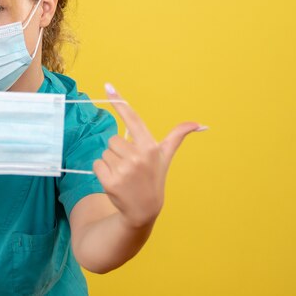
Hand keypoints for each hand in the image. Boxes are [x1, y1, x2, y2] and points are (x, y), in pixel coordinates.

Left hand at [92, 82, 207, 228]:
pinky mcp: (110, 181)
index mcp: (150, 146)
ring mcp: (123, 170)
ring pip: (104, 152)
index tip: (107, 85)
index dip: (119, 101)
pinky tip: (115, 180)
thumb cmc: (154, 177)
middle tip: (130, 164)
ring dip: (110, 161)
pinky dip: (102, 171)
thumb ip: (178, 136)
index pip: (132, 118)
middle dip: (119, 150)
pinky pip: (97, 163)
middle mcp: (137, 157)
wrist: (144, 209)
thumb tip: (199, 124)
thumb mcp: (165, 156)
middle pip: (113, 139)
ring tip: (124, 173)